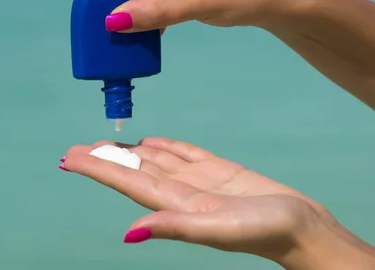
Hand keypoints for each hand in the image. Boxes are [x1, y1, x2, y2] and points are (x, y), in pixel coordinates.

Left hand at [60, 137, 329, 263]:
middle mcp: (181, 191)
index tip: (71, 158)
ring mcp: (200, 180)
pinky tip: (152, 141)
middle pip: (135, 169)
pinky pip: (185, 153)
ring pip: (157, 159)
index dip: (98, 169)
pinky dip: (166, 145)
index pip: (127, 181)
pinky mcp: (220, 170)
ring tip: (107, 143)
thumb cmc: (264, 231)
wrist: (303, 227)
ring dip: (131, 150)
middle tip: (79, 148)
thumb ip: (175, 227)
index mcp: (175, 204)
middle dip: (106, 159)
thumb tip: (130, 233)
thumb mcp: (218, 229)